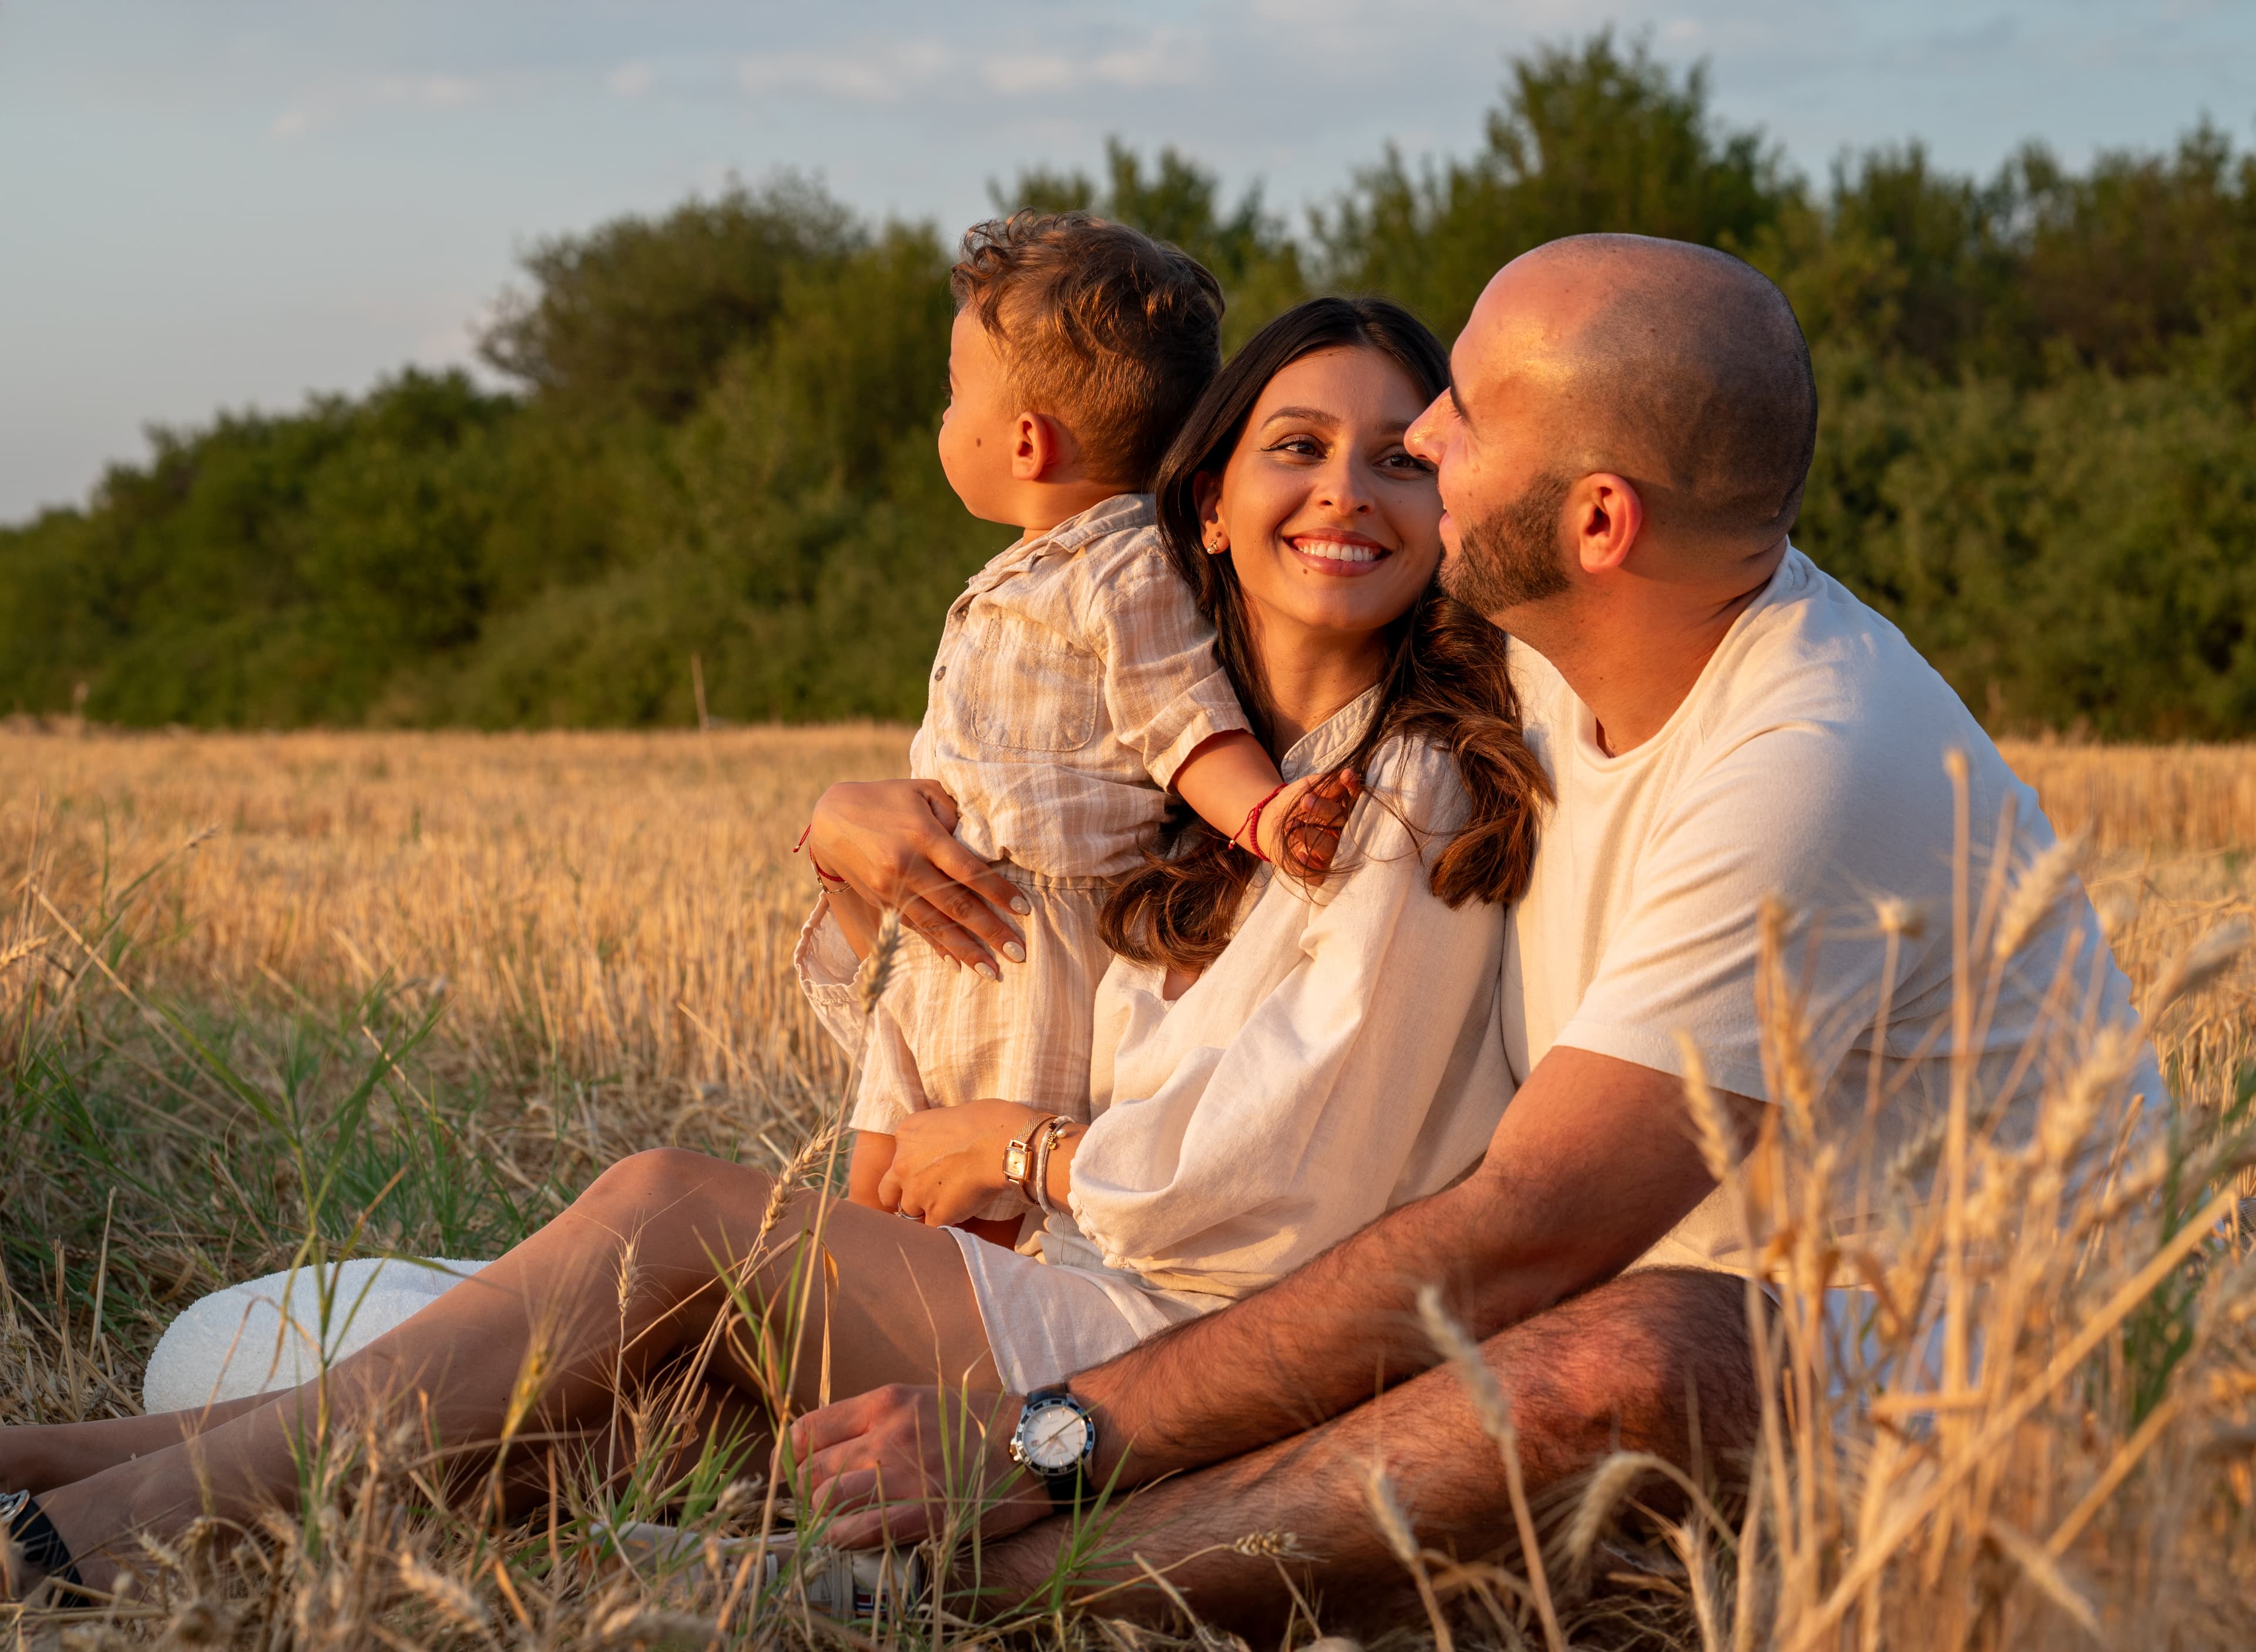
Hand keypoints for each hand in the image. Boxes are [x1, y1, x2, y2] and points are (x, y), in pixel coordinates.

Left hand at [789, 1384, 1049, 1548]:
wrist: (1037, 1443)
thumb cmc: (982, 1425)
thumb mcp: (924, 1403)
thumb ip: (880, 1421)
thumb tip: (835, 1449)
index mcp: (885, 1403)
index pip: (806, 1430)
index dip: (793, 1460)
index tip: (798, 1475)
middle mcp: (885, 1434)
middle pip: (811, 1471)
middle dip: (805, 1495)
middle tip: (817, 1510)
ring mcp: (902, 1474)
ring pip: (825, 1501)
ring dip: (822, 1520)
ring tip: (832, 1528)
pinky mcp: (923, 1512)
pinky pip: (858, 1531)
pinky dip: (842, 1540)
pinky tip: (848, 1542)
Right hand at [807, 780, 1027, 970]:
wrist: (829, 820)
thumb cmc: (885, 799)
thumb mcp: (921, 790)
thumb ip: (953, 812)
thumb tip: (978, 843)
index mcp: (922, 835)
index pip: (968, 870)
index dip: (997, 892)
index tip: (1024, 910)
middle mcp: (906, 866)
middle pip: (955, 906)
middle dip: (990, 932)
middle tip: (1018, 953)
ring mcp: (891, 889)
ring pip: (935, 925)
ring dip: (965, 950)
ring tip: (992, 971)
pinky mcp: (880, 902)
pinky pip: (913, 928)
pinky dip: (936, 946)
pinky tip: (956, 963)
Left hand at [880, 1099, 1043, 1226]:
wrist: (1001, 1142)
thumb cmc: (987, 1122)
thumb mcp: (945, 1116)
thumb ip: (932, 1137)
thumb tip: (942, 1149)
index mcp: (905, 1134)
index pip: (897, 1160)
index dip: (912, 1169)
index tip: (928, 1171)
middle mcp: (902, 1164)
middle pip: (888, 1192)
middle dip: (902, 1196)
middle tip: (924, 1197)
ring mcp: (917, 1192)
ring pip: (909, 1213)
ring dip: (926, 1211)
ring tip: (950, 1205)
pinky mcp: (936, 1213)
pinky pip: (933, 1227)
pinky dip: (945, 1223)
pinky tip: (960, 1215)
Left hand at [1259, 767, 1361, 873]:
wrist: (1269, 821)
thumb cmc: (1294, 801)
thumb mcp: (1309, 786)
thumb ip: (1328, 783)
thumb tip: (1347, 774)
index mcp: (1344, 811)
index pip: (1357, 801)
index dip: (1354, 790)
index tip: (1346, 777)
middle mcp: (1343, 833)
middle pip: (1343, 823)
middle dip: (1325, 810)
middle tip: (1305, 800)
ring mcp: (1332, 853)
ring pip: (1331, 848)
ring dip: (1311, 835)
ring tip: (1290, 824)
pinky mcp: (1317, 871)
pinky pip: (1320, 874)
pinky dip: (1310, 864)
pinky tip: (1300, 853)